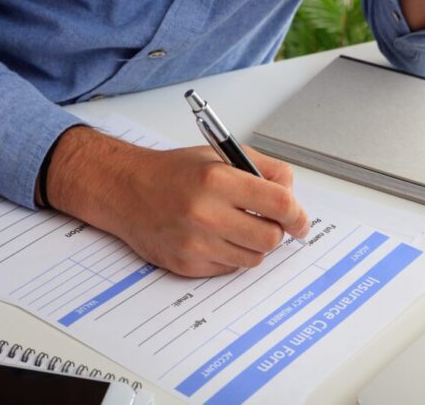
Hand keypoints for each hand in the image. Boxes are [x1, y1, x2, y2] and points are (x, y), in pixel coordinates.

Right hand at [41, 126, 309, 276]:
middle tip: (268, 222)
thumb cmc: (173, 171)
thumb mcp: (220, 155)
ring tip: (238, 227)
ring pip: (253, 258)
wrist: (124, 190)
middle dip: (276, 231)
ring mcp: (195, 243)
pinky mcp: (186, 264)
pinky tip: (216, 237)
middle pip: (270, 238)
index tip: (300, 221)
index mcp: (218, 179)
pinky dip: (231, 255)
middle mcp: (206, 213)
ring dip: (254, 245)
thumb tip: (291, 193)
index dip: (298, 215)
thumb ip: (262, 169)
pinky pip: (228, 269)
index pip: (280, 204)